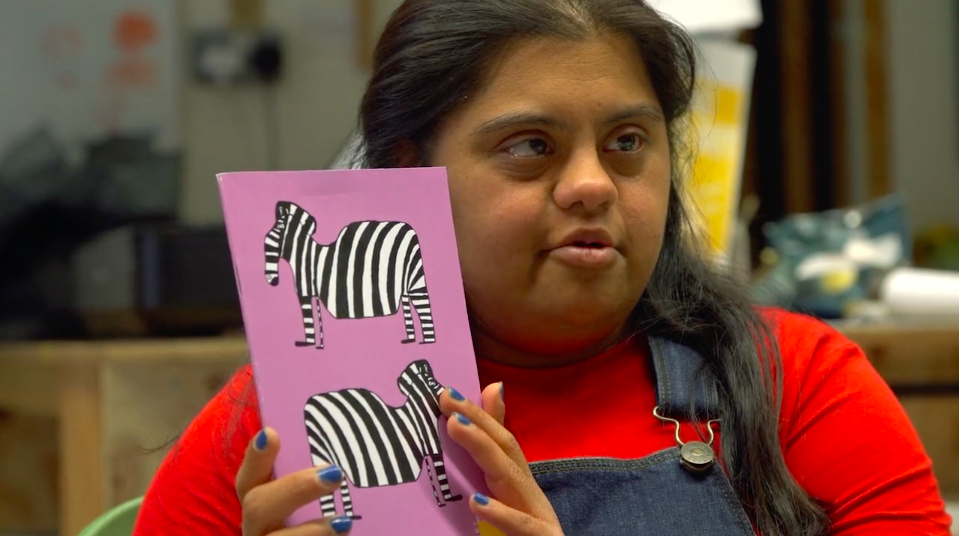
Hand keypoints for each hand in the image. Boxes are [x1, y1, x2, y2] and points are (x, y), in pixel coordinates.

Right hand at [235, 428, 352, 534]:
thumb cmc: (316, 523)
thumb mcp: (316, 496)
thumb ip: (319, 477)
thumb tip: (343, 451)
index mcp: (262, 506)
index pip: (249, 479)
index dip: (255, 458)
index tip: (271, 434)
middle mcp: (259, 529)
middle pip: (258, 507)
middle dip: (295, 489)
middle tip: (334, 473)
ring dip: (310, 532)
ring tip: (345, 523)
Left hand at [440, 383, 564, 535]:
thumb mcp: (504, 501)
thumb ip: (491, 465)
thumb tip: (484, 416)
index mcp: (519, 485)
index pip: (500, 441)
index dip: (477, 414)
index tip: (445, 392)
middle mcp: (530, 495)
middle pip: (506, 451)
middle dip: (478, 421)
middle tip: (448, 400)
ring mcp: (538, 517)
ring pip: (511, 478)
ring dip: (484, 449)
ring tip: (456, 428)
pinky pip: (523, 527)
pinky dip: (501, 514)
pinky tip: (477, 502)